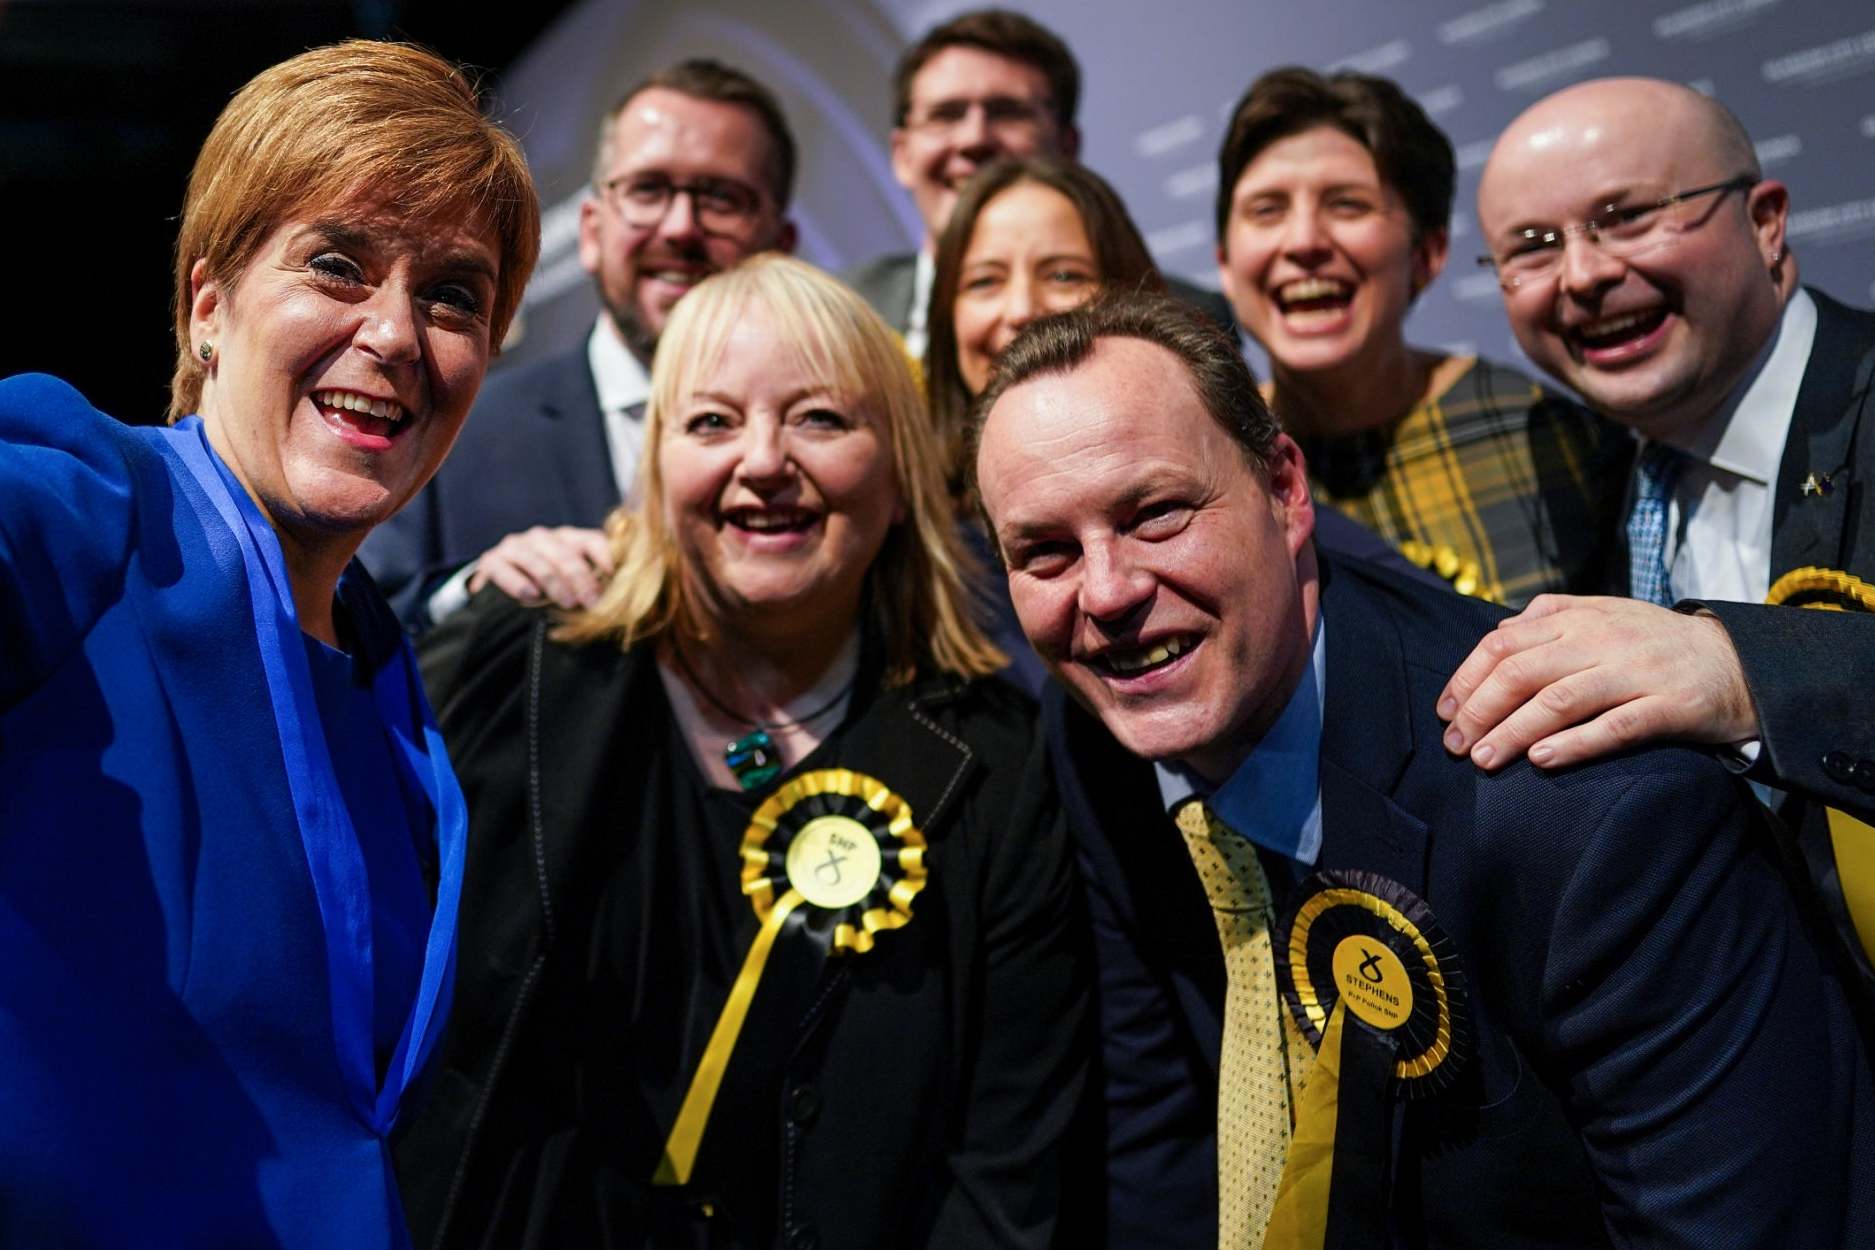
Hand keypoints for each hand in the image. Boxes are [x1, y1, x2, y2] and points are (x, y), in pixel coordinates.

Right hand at [467, 525, 614, 608]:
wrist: (497, 590)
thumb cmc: (544, 589)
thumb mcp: (570, 583)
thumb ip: (591, 583)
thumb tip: (622, 598)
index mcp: (566, 538)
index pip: (591, 540)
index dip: (604, 557)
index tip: (613, 577)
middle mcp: (542, 537)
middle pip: (566, 555)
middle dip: (582, 580)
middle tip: (592, 603)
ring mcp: (515, 546)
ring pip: (540, 562)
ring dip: (556, 585)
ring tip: (568, 604)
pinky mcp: (491, 561)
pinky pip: (507, 570)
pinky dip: (520, 584)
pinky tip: (531, 597)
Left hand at [1435, 595, 1758, 770]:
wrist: (1740, 661)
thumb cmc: (1656, 643)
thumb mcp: (1604, 615)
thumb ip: (1550, 617)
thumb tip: (1495, 633)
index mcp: (1579, 618)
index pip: (1503, 643)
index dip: (1467, 678)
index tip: (1445, 712)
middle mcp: (1603, 639)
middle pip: (1523, 671)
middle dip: (1480, 710)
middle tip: (1456, 744)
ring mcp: (1636, 672)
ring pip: (1560, 700)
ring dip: (1513, 731)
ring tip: (1483, 759)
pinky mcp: (1669, 705)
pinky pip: (1615, 726)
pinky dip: (1574, 744)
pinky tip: (1541, 760)